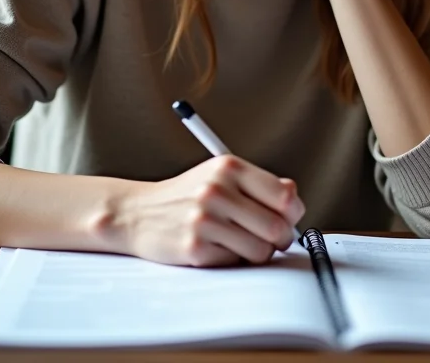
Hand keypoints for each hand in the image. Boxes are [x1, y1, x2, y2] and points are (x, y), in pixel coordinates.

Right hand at [110, 155, 305, 266]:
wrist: (137, 212)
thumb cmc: (186, 195)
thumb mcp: (221, 176)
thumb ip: (259, 185)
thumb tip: (293, 198)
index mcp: (229, 167)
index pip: (284, 196)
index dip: (293, 213)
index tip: (288, 219)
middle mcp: (216, 190)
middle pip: (277, 227)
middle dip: (281, 238)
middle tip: (272, 239)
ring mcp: (204, 220)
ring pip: (261, 250)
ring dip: (258, 252)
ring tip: (241, 242)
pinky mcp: (194, 248)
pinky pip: (236, 262)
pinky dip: (232, 259)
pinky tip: (216, 246)